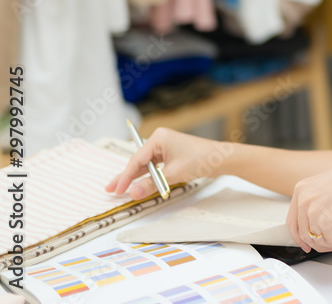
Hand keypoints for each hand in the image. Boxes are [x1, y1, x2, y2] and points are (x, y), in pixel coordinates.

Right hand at [105, 127, 230, 198]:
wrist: (222, 158)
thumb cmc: (200, 160)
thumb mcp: (173, 174)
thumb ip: (152, 184)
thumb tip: (133, 194)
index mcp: (158, 138)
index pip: (136, 160)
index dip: (126, 177)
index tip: (117, 190)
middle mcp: (160, 140)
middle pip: (138, 161)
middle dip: (125, 176)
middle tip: (110, 189)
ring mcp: (166, 146)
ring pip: (146, 165)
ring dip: (136, 177)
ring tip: (120, 189)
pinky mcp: (171, 154)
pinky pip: (155, 166)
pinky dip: (148, 176)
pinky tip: (138, 184)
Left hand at [286, 157, 331, 252]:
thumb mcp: (327, 185)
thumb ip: (316, 200)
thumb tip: (316, 221)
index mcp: (302, 189)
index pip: (292, 220)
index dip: (299, 236)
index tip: (305, 243)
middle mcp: (304, 200)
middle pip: (304, 234)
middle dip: (318, 243)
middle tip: (330, 245)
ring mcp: (314, 212)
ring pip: (317, 240)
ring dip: (331, 243)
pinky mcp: (327, 224)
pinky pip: (331, 241)